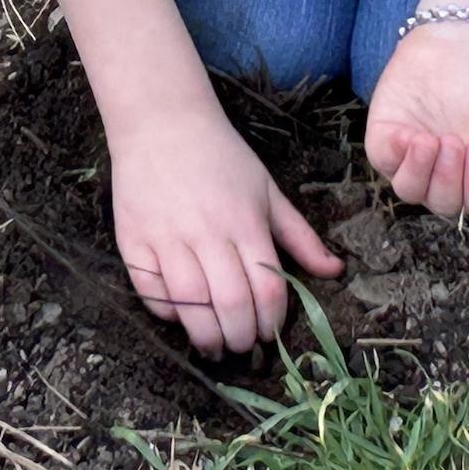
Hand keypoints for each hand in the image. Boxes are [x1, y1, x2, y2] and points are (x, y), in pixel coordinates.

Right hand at [107, 101, 341, 357]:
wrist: (162, 121)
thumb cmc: (221, 155)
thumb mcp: (267, 190)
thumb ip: (300, 235)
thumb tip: (335, 271)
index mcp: (245, 219)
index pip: (266, 287)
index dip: (272, 322)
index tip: (270, 336)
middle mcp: (206, 231)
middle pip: (229, 304)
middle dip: (241, 338)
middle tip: (243, 348)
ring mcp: (166, 237)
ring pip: (190, 305)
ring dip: (205, 336)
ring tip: (215, 346)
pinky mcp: (133, 240)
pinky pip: (151, 292)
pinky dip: (168, 313)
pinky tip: (182, 317)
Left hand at [364, 21, 468, 219]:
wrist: (461, 45)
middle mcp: (445, 177)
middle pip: (443, 202)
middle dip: (448, 177)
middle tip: (454, 142)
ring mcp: (413, 161)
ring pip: (409, 190)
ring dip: (419, 171)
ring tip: (429, 140)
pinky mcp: (386, 142)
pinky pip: (384, 160)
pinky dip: (395, 152)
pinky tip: (408, 134)